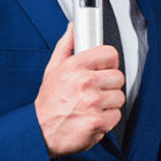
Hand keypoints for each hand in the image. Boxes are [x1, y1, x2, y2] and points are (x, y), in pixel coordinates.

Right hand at [34, 22, 125, 158]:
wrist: (41, 132)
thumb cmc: (48, 103)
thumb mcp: (52, 70)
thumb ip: (65, 46)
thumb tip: (73, 29)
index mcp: (75, 66)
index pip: (110, 54)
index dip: (108, 63)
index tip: (103, 69)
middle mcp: (85, 83)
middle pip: (118, 77)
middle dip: (109, 85)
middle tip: (95, 91)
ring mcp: (93, 103)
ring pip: (119, 97)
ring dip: (108, 103)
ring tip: (92, 106)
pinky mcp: (98, 122)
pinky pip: (117, 115)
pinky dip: (107, 119)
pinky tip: (93, 117)